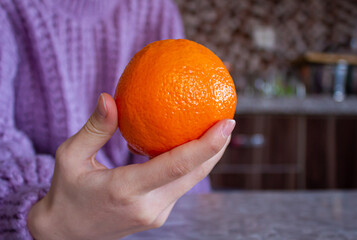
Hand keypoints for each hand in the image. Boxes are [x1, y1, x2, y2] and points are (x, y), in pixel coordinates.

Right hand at [27, 93, 234, 239]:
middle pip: (194, 174)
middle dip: (217, 148)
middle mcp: (147, 206)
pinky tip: (192, 148)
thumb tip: (110, 97)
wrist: (67, 235)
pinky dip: (191, 167)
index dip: (206, 145)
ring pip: (191, 182)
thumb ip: (95, 128)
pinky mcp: (158, 216)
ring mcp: (156, 215)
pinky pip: (181, 187)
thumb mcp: (70, 157)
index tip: (227, 123)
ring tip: (217, 132)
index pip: (176, 166)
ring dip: (207, 158)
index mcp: (125, 190)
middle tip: (228, 120)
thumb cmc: (66, 193)